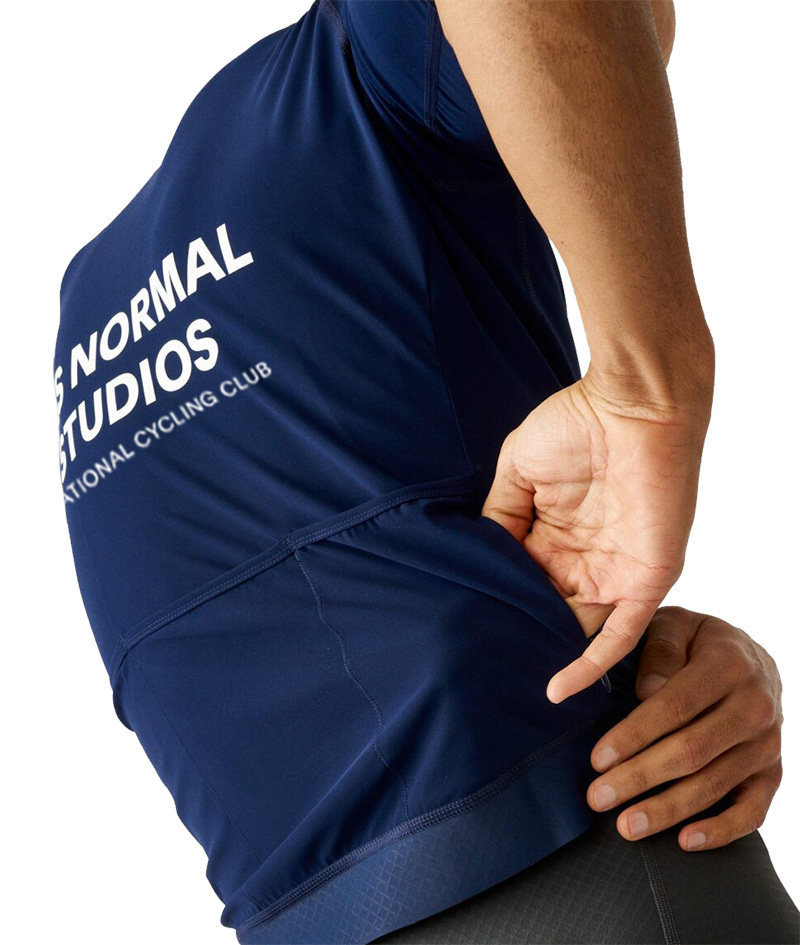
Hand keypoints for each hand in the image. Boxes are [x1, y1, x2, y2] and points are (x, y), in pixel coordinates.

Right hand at [482, 368, 709, 701]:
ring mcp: (616, 572)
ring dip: (547, 655)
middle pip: (549, 612)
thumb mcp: (518, 468)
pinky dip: (590, 663)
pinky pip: (620, 633)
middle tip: (478, 670)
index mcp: (556, 537)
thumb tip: (479, 557)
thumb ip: (498, 515)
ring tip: (503, 686)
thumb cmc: (577, 423)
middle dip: (521, 636)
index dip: (499, 604)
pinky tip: (558, 689)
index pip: (524, 583)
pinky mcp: (647, 579)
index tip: (465, 631)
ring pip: (578, 630)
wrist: (636, 401)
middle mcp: (586, 561)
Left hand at [587, 607, 782, 850]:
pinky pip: (753, 810)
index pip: (675, 707)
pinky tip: (685, 840)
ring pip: (714, 784)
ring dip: (668, 809)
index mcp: (728, 665)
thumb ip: (660, 649)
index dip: (634, 735)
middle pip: (692, 751)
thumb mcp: (675, 626)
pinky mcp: (772, 771)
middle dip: (640, 778)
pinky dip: (721, 830)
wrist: (749, 656)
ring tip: (626, 826)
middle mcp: (755, 706)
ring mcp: (767, 743)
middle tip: (598, 797)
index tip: (597, 758)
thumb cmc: (696, 641)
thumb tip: (646, 691)